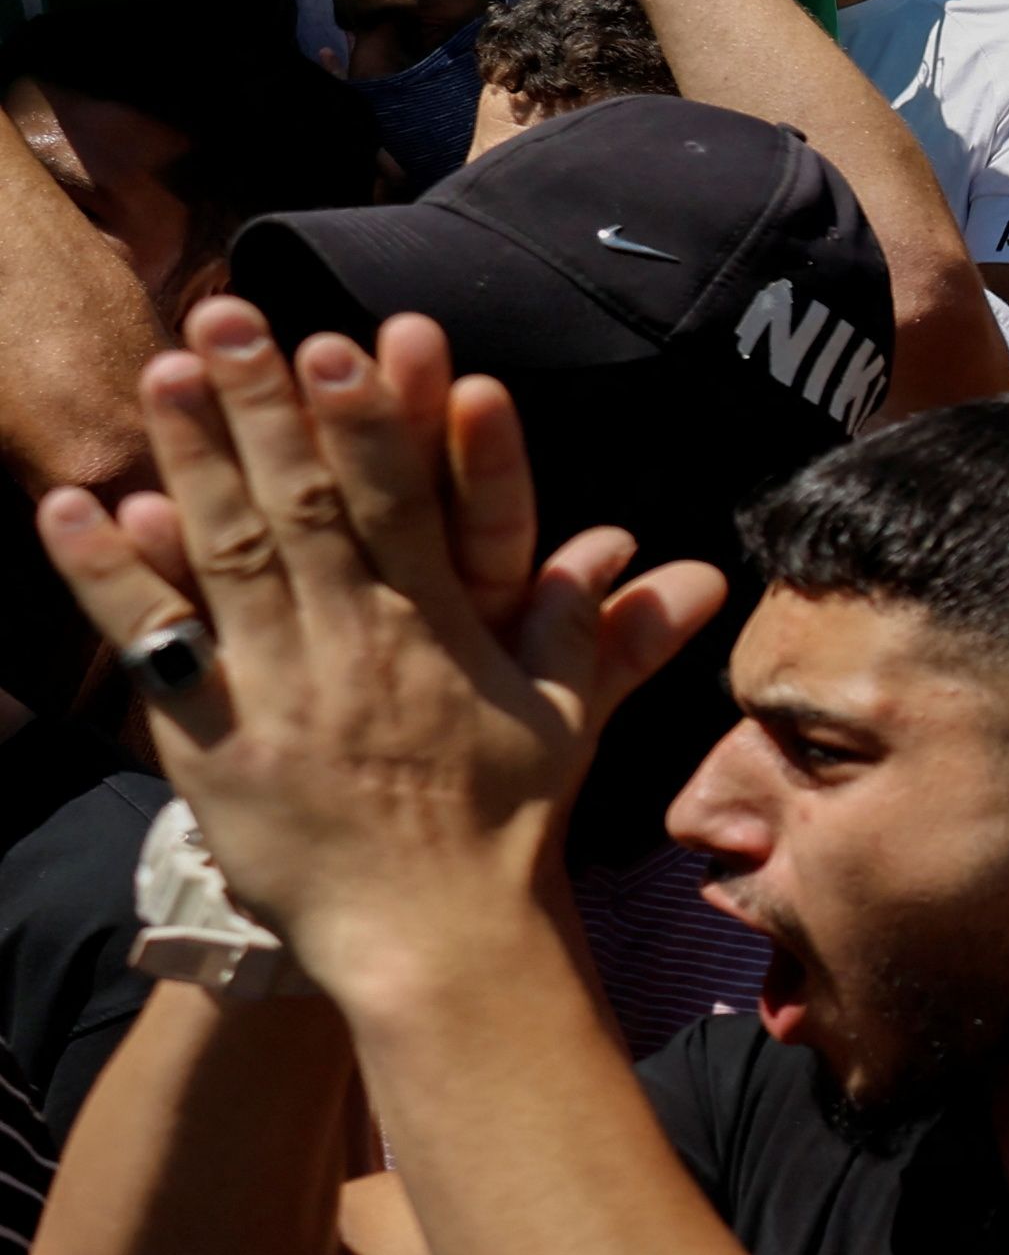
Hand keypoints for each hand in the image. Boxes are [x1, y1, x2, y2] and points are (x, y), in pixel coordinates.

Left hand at [32, 304, 720, 993]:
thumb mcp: (564, 721)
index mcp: (436, 631)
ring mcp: (276, 687)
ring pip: (227, 551)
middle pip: (301, 503)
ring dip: (191, 457)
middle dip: (265, 403)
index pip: (402, 503)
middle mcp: (352, 644)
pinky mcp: (213, 736)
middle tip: (228, 315)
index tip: (346, 343)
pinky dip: (110, 575)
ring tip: (163, 370)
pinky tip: (75, 505)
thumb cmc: (500, 827)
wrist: (432, 940)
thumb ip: (601, 631)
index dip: (370, 420)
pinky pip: (155, 642)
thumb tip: (688, 569)